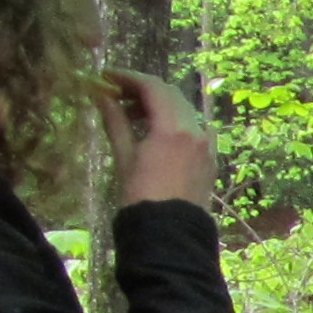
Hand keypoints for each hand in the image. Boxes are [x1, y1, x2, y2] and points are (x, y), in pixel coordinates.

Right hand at [99, 67, 218, 210]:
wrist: (169, 236)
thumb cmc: (140, 198)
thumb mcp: (124, 157)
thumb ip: (116, 122)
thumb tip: (102, 96)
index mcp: (174, 128)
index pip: (153, 87)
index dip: (129, 77)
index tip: (107, 76)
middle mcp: (196, 131)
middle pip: (170, 95)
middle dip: (144, 90)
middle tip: (117, 95)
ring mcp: (207, 145)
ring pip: (184, 111)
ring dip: (159, 106)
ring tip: (132, 117)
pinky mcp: (210, 159)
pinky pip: (195, 129)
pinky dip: (175, 122)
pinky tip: (157, 134)